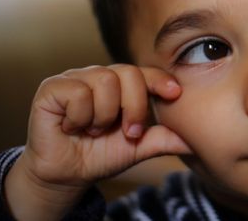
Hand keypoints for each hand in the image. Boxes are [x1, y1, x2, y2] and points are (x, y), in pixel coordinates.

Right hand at [5, 64, 190, 219]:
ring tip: (94, 130)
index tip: (175, 93)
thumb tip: (195, 138)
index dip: (160, 80)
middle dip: (135, 107)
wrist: (67, 174)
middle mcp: (99, 76)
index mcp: (120, 86)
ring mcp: (75, 78)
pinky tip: (73, 127)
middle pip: (129, 73)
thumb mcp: (138, 147)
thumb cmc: (101, 155)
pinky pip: (78, 92)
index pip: (144, 73)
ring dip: (104, 116)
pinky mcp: (52, 87)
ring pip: (105, 81)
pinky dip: (80, 117)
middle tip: (129, 132)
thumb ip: (164, 138)